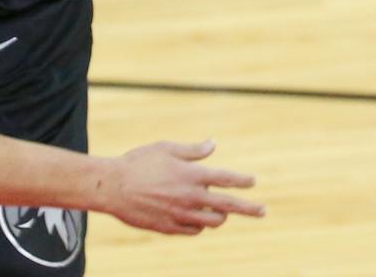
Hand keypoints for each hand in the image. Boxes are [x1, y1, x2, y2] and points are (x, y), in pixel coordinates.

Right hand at [103, 140, 263, 234]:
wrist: (112, 187)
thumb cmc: (138, 162)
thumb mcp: (165, 148)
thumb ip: (192, 150)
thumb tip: (213, 145)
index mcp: (191, 175)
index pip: (225, 178)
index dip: (242, 180)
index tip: (253, 181)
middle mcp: (190, 197)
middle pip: (228, 205)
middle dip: (249, 208)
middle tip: (263, 211)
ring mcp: (181, 214)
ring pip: (213, 221)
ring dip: (220, 216)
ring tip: (222, 211)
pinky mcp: (170, 228)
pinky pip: (194, 230)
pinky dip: (200, 224)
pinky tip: (197, 218)